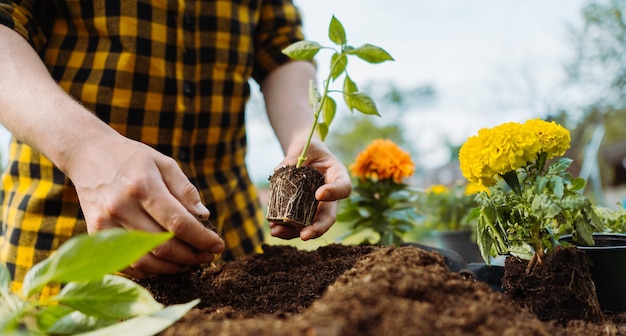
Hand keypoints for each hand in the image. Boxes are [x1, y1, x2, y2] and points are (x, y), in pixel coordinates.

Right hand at [65, 134, 224, 278]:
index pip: (179, 223)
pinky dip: (149, 270)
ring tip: (190, 262)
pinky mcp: (95, 235)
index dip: (202, 239)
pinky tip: (165, 264)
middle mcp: (122, 207)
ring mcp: (106, 223)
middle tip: (207, 256)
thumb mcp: (164, 163)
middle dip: (192, 256)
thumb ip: (185, 190)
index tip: (218, 245)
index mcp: (142, 186)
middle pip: (164, 245)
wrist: (88, 155)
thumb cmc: (133, 158)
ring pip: (146, 260)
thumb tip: (204, 216)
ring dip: (173, 267)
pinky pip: (126, 264)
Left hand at [269, 139, 350, 239]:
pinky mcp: (302, 211)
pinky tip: (273, 228)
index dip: (334, 193)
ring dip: (294, 231)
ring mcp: (317, 206)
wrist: (304, 154)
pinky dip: (285, 227)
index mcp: (338, 176)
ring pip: (310, 224)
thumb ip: (294, 157)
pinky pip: (296, 223)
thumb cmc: (309, 147)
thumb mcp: (305, 146)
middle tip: (305, 235)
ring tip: (277, 231)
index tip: (319, 194)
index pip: (343, 187)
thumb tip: (279, 171)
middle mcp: (330, 196)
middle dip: (317, 228)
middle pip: (329, 216)